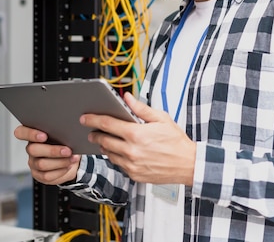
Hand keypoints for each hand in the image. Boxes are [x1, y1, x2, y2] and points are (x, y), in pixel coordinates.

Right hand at [13, 125, 80, 184]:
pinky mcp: (38, 175)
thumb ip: (60, 131)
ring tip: (72, 158)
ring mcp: (33, 162)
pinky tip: (69, 166)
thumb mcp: (63, 134)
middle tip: (67, 151)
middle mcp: (30, 148)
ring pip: (41, 164)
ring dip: (60, 162)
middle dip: (52, 151)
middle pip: (33, 150)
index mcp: (32, 135)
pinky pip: (46, 176)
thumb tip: (68, 131)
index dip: (30, 134)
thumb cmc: (65, 142)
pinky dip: (60, 171)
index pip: (21, 132)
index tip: (44, 136)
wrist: (70, 158)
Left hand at [81, 92, 195, 185]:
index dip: (93, 119)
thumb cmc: (176, 141)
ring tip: (104, 140)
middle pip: (104, 140)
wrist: (188, 164)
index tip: (85, 117)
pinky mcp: (134, 175)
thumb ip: (141, 108)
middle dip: (95, 134)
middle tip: (91, 131)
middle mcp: (131, 151)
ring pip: (109, 154)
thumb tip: (127, 98)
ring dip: (104, 146)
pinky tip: (119, 151)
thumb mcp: (161, 119)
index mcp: (136, 134)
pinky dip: (116, 157)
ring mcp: (132, 165)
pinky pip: (118, 164)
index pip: (107, 124)